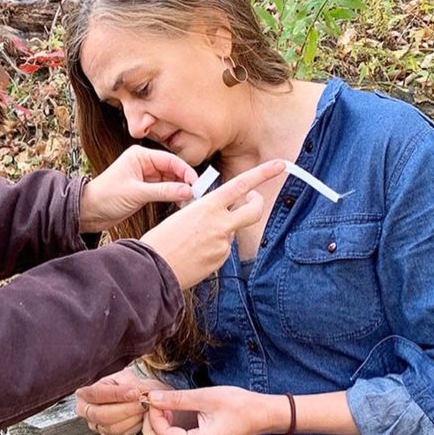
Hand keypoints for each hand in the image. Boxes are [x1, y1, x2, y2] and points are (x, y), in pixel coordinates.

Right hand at [74, 368, 172, 434]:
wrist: (133, 397)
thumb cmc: (125, 386)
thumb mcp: (125, 377)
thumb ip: (131, 383)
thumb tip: (139, 392)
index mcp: (85, 394)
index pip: (97, 394)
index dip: (117, 394)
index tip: (135, 392)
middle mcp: (86, 412)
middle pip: (102, 415)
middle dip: (125, 410)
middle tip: (142, 403)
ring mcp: (96, 426)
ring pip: (112, 427)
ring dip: (132, 418)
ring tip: (144, 408)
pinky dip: (134, 426)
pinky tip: (140, 417)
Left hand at [79, 146, 197, 232]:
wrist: (89, 212)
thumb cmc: (105, 197)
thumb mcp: (136, 193)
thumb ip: (164, 191)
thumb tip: (187, 190)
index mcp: (139, 156)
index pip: (170, 160)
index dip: (185, 171)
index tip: (197, 183)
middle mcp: (144, 164)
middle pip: (172, 170)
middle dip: (185, 182)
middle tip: (197, 194)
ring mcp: (145, 177)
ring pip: (170, 181)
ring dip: (180, 190)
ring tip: (189, 201)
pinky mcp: (144, 190)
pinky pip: (164, 190)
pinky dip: (173, 196)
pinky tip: (180, 203)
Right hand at [139, 159, 285, 289]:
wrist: (153, 269)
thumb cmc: (161, 240)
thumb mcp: (182, 215)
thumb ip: (205, 211)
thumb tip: (215, 214)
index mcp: (208, 207)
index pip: (242, 185)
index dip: (263, 173)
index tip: (280, 165)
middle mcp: (220, 224)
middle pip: (254, 211)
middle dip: (257, 203)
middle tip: (252, 199)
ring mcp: (223, 244)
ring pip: (231, 232)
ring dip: (221, 231)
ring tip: (194, 239)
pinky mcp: (220, 260)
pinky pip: (222, 249)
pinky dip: (213, 248)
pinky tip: (195, 252)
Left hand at [141, 386, 285, 434]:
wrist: (263, 415)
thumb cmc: (239, 405)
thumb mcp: (206, 397)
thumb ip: (177, 399)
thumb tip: (153, 397)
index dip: (155, 419)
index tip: (154, 401)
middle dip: (151, 432)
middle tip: (151, 410)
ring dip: (160, 434)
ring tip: (163, 412)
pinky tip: (174, 417)